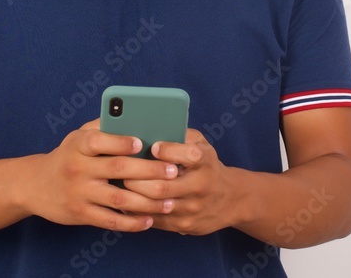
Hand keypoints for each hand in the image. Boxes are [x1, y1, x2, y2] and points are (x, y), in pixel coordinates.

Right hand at [29, 119, 178, 231]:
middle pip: (118, 169)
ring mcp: (80, 193)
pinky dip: (132, 222)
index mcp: (79, 145)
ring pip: (119, 198)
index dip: (121, 142)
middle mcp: (78, 168)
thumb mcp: (77, 137)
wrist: (35, 185)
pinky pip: (110, 220)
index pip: (99, 140)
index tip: (143, 143)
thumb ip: (102, 127)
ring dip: (147, 201)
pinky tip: (149, 220)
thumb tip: (134, 117)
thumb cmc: (67, 156)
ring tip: (170, 202)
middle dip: (149, 171)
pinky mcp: (81, 214)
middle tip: (173, 172)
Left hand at [124, 128, 241, 235]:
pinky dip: (138, 210)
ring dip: (133, 196)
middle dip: (137, 178)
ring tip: (119, 185)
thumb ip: (181, 135)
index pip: (188, 155)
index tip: (152, 146)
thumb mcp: (202, 145)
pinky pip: (156, 220)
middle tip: (122, 170)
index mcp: (204, 162)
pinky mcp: (185, 225)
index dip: (167, 150)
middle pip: (162, 186)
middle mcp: (200, 186)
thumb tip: (152, 126)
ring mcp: (192, 208)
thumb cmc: (207, 166)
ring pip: (156, 205)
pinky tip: (127, 201)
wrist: (231, 199)